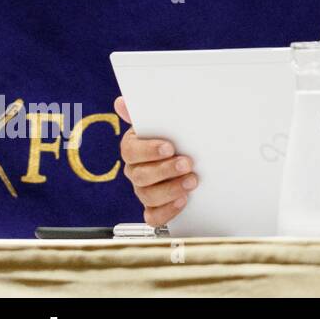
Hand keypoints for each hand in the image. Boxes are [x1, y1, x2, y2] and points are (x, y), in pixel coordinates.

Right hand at [116, 96, 198, 227]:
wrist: (197, 159)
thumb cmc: (177, 137)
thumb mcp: (166, 122)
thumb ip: (146, 112)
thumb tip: (122, 101)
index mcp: (134, 147)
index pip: (131, 150)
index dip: (149, 150)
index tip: (170, 147)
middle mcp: (135, 170)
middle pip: (140, 175)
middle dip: (165, 170)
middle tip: (187, 163)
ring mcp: (143, 190)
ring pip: (147, 195)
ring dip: (171, 189)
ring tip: (192, 181)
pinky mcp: (154, 208)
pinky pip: (153, 216)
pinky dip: (167, 211)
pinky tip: (183, 201)